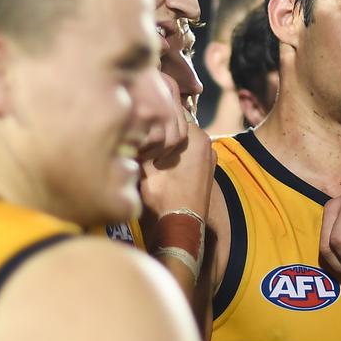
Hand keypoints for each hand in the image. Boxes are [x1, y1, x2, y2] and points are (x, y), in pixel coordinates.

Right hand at [138, 77, 214, 218]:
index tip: (141, 124)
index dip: (155, 118)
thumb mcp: (145, 167)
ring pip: (184, 143)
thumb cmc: (163, 195)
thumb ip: (140, 145)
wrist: (181, 226)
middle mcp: (208, 144)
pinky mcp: (208, 171)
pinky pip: (190, 156)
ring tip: (150, 154)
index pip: (173, 114)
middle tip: (143, 138)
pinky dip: (178, 158)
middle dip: (163, 132)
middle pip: (179, 128)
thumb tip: (130, 131)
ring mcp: (210, 158)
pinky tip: (162, 167)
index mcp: (196, 137)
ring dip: (170, 146)